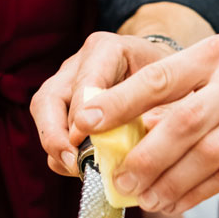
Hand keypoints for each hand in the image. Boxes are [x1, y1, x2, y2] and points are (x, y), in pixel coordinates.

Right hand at [29, 30, 167, 177]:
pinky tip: (80, 166)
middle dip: (55, 133)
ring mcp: (67, 81)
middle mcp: (80, 62)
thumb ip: (159, 116)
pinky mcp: (63, 101)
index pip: (87, 79)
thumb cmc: (172, 81)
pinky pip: (50, 126)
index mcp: (109, 50)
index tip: (84, 137)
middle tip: (72, 161)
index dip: (82, 109)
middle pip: (51, 96)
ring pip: (43, 110)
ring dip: (54, 143)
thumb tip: (138, 153)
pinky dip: (60, 149)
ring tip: (74, 168)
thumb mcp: (175, 91)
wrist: (165, 70)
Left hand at [69, 33, 218, 214]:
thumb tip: (135, 124)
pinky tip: (174, 202)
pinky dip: (195, 194)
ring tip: (142, 197)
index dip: (120, 100)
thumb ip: (187, 91)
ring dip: (167, 182)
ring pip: (205, 155)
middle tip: (115, 177)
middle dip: (142, 154)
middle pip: (182, 121)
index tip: (87, 119)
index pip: (161, 76)